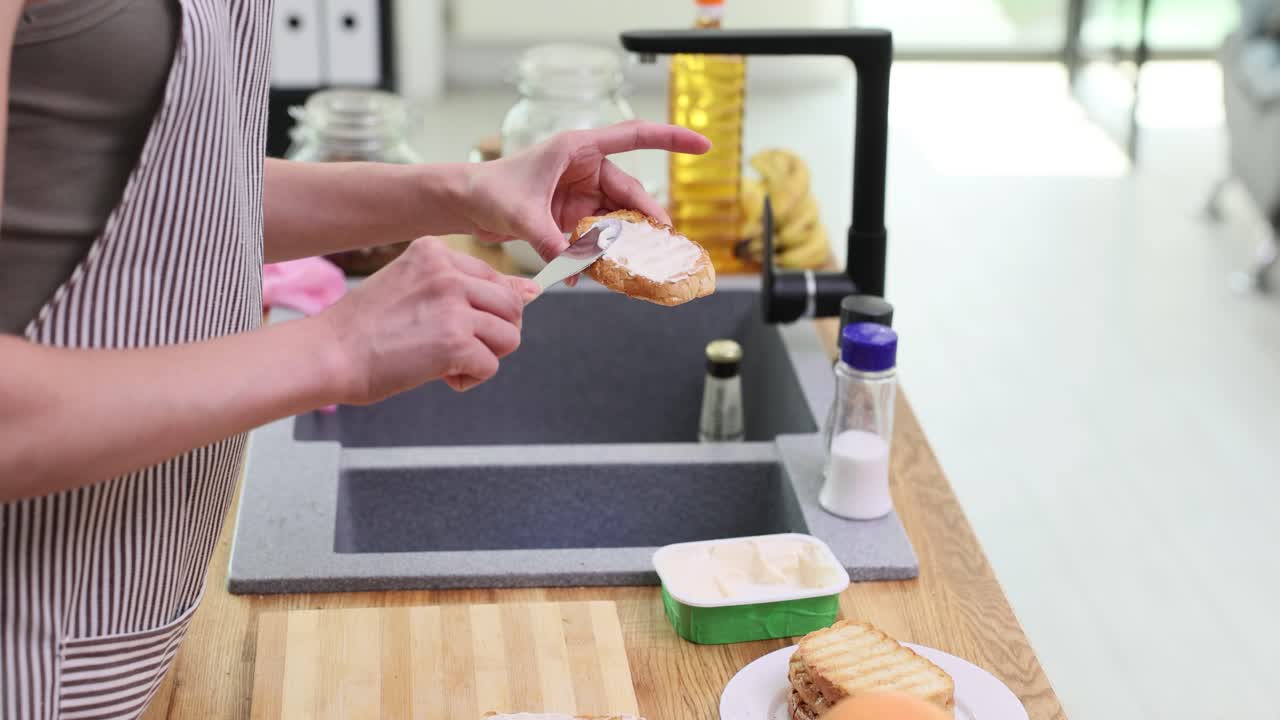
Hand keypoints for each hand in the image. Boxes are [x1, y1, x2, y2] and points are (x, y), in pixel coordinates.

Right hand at [317, 237, 539, 401]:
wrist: (329, 354)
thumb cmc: (366, 327)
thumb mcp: (413, 287)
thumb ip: (465, 286)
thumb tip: (532, 291)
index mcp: (435, 252)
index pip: (496, 278)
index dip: (486, 311)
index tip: (460, 324)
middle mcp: (448, 273)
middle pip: (512, 306)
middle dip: (493, 333)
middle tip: (456, 346)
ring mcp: (453, 306)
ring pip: (509, 336)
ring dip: (483, 355)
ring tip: (446, 360)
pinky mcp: (455, 342)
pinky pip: (491, 365)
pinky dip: (470, 378)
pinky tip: (440, 374)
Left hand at [463, 120, 710, 259]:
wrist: (466, 204)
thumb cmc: (489, 190)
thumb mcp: (521, 215)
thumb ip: (552, 241)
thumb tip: (577, 267)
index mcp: (578, 148)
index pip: (636, 136)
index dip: (672, 139)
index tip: (704, 147)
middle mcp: (585, 168)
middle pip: (630, 194)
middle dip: (646, 221)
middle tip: (661, 245)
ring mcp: (582, 194)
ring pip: (618, 220)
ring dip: (623, 244)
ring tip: (631, 266)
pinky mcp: (574, 217)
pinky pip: (599, 237)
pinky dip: (600, 255)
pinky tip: (594, 274)